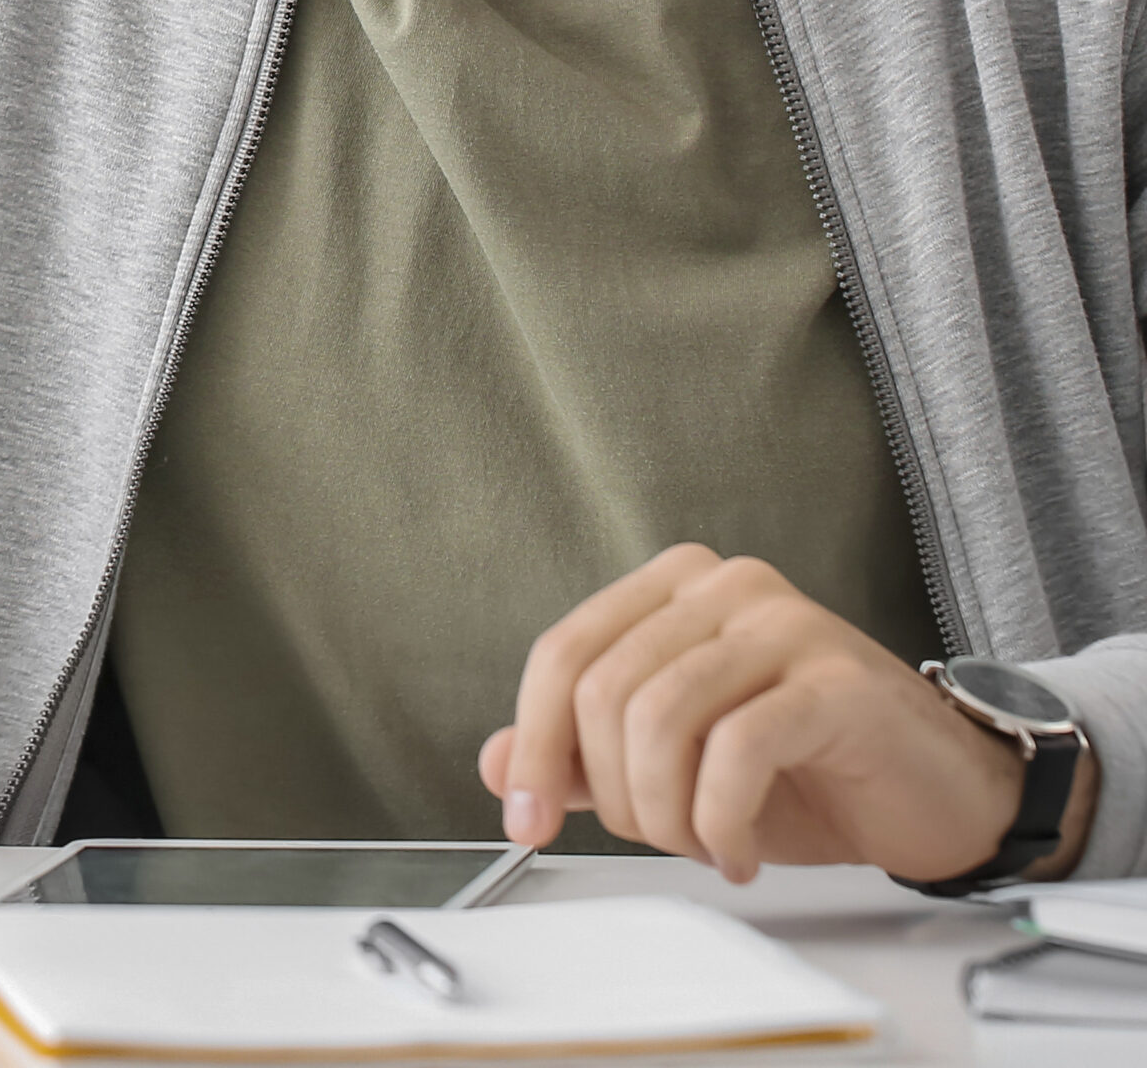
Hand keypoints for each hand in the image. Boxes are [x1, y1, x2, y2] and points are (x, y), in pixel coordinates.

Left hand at [477, 545, 1096, 885]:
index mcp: (672, 587)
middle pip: (605, 691)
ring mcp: (783, 623)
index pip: (563, 654)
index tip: (526, 819)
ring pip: (662, 718)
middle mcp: (723, 586)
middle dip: (615, 793)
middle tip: (659, 838)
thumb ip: (584, 753)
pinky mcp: (836, 679)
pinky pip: (738, 749)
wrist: (939, 795)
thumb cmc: (808, 771)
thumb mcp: (675, 763)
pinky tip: (738, 851)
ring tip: (703, 845)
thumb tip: (497, 762)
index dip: (533, 743)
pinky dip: (721, 821)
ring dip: (667, 813)